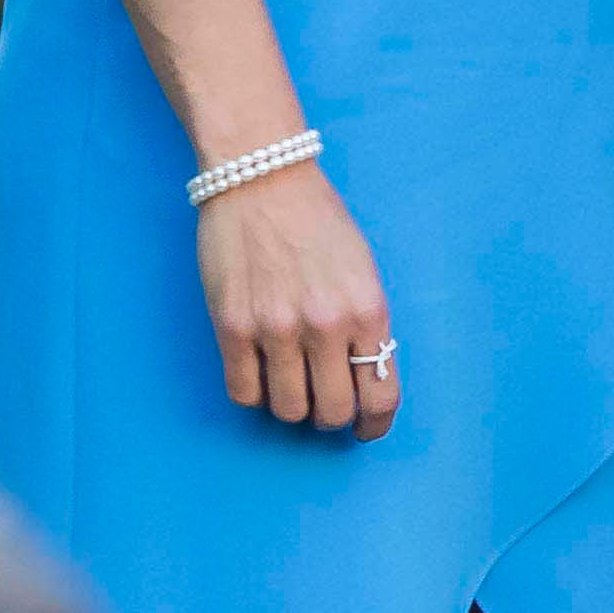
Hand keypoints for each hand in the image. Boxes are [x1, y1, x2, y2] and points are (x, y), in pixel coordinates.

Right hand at [198, 161, 397, 435]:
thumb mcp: (363, 271)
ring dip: (291, 407)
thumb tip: (362, 377)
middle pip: (332, 411)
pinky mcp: (232, 328)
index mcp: (368, 309)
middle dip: (331, 418)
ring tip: (291, 386)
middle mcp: (325, 324)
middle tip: (325, 407)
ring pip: (287, 409)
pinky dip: (255, 394)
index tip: (367, 430)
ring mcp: (276, 328)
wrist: (264, 182)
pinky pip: (243, 392)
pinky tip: (260, 374)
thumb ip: (365, 324)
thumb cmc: (319, 224)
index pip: (381, 393)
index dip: (375, 423)